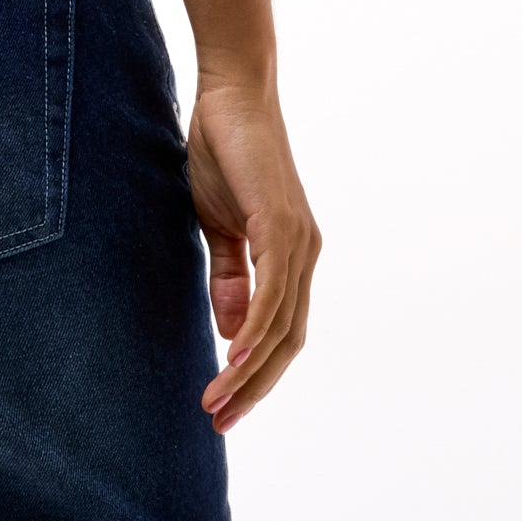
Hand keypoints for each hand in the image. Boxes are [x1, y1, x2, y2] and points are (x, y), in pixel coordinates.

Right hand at [186, 75, 320, 432]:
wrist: (230, 96)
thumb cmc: (223, 154)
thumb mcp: (218, 227)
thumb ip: (229, 276)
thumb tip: (230, 329)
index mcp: (290, 257)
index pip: (281, 333)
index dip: (255, 375)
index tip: (224, 408)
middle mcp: (304, 254)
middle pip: (288, 341)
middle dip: (254, 389)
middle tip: (220, 424)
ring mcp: (298, 241)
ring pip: (282, 326)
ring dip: (248, 371)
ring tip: (217, 403)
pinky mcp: (281, 226)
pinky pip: (272, 293)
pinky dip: (254, 330)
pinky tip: (233, 359)